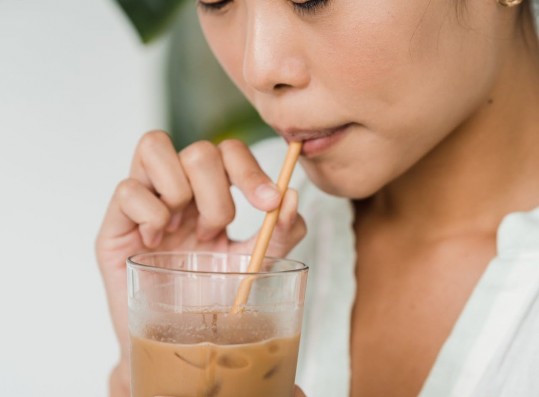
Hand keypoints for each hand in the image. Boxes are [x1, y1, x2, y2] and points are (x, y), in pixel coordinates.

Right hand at [96, 131, 305, 395]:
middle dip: (217, 197)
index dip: (251, 169)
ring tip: (180, 232)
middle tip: (213, 235)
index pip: (229, 150)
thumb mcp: (254, 263)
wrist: (175, 342)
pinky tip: (155, 244)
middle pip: (199, 150)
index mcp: (211, 191)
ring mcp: (145, 198)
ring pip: (154, 146)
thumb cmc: (211, 298)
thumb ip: (279, 232)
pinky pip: (128, 190)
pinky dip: (150, 215)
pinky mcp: (115, 220)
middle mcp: (178, 186)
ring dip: (180, 194)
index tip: (269, 203)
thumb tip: (291, 196)